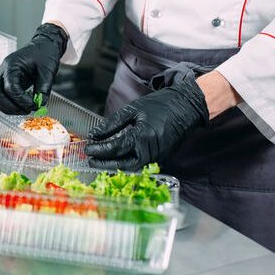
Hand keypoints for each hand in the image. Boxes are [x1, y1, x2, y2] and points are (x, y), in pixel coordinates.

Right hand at [0, 23, 67, 113]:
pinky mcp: (5, 83)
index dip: (20, 100)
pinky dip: (9, 105)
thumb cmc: (44, 52)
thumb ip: (44, 88)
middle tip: (27, 109)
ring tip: (25, 108)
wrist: (43, 45)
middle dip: (11, 106)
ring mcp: (2, 77)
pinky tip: (22, 105)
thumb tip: (40, 104)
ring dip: (8, 108)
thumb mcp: (48, 70)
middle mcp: (3, 71)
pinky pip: (1, 97)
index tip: (33, 104)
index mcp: (11, 64)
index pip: (9, 87)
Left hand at [86, 75, 208, 169]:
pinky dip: (126, 165)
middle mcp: (150, 151)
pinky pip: (140, 166)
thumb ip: (112, 124)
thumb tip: (95, 134)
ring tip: (100, 161)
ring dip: (114, 167)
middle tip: (90, 159)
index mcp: (142, 137)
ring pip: (131, 169)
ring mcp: (157, 158)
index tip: (87, 148)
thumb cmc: (161, 105)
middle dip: (104, 164)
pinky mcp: (161, 159)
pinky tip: (116, 160)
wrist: (187, 107)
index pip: (115, 148)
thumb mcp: (133, 109)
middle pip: (121, 165)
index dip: (99, 150)